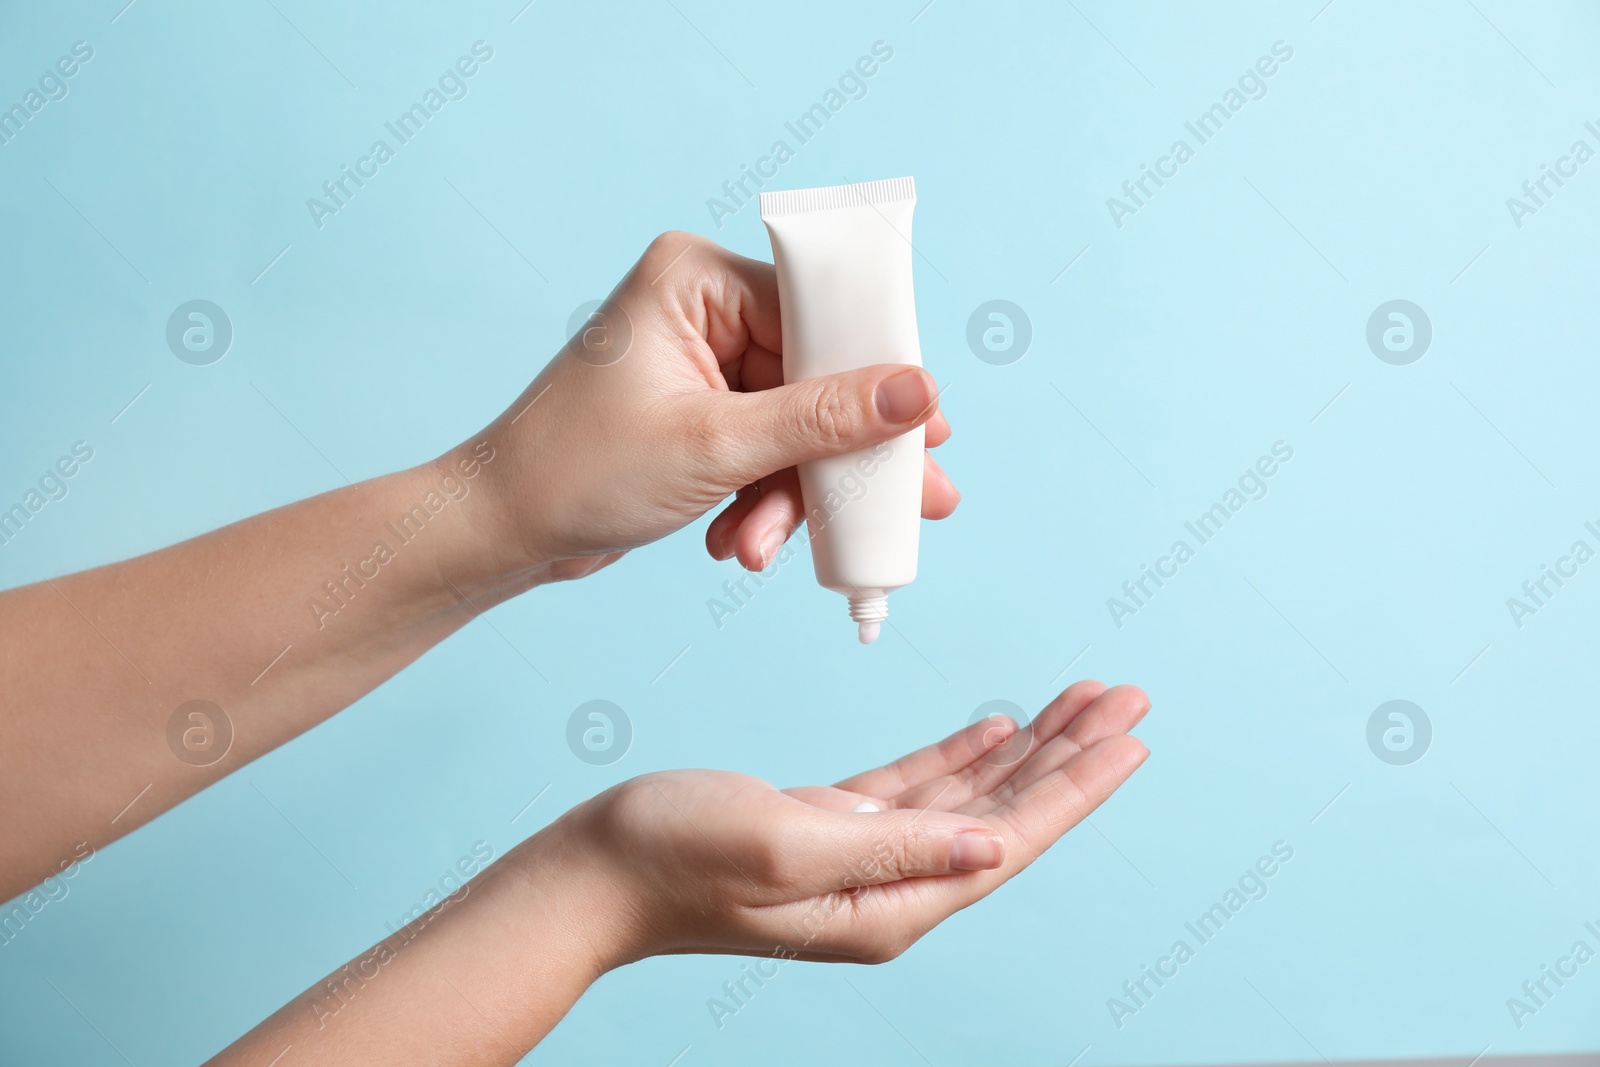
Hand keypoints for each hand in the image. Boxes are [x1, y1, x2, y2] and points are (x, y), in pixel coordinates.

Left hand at [452, 232, 957, 583]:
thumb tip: (917, 393)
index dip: (878, 374)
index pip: (822, 310)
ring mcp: (702, 361)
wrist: (500, 530)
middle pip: (818, 373)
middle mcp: (703, 308)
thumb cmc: (577, 471)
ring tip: (773, 549)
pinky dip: (762, 500)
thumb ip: (822, 420)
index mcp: (697, 280)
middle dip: (842, 455)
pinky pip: (764, 448)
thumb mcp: (715, 448)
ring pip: (795, 423)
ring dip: (793, 493)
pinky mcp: (699, 410)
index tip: (928, 431)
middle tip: (916, 499)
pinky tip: (742, 543)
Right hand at [548, 681, 1148, 965]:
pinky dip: (963, 754)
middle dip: (1069, 755)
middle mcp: (890, 888)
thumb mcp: (785, 844)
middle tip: (1126, 699)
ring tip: (1081, 701)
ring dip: (1027, 746)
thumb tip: (993, 843)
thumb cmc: (671, 858)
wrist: (594, 873)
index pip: (1010, 839)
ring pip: (970, 794)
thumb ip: (894, 849)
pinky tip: (998, 727)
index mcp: (890, 903)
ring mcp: (862, 858)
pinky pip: (919, 787)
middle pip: (1006, 813)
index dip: (1075, 787)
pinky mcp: (831, 826)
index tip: (1130, 738)